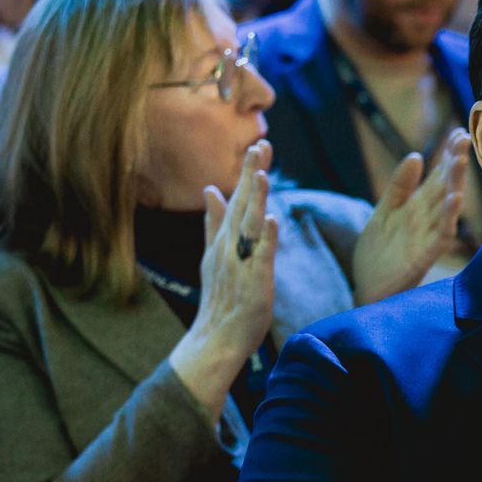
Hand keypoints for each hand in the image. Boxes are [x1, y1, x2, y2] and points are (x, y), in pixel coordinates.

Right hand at [168, 141, 278, 416]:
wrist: (215, 336)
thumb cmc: (220, 296)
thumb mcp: (213, 253)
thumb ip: (213, 222)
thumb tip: (210, 189)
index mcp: (224, 238)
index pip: (236, 199)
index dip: (247, 173)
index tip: (257, 146)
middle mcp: (230, 245)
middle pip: (242, 204)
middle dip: (251, 174)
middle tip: (261, 145)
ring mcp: (240, 262)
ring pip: (249, 225)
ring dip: (255, 199)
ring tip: (262, 173)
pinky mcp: (253, 281)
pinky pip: (261, 256)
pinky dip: (265, 237)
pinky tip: (271, 218)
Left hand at [352, 128, 468, 304]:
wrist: (366, 290)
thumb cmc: (378, 254)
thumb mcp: (383, 212)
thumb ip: (399, 187)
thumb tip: (415, 156)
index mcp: (416, 208)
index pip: (435, 177)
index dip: (446, 156)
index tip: (458, 132)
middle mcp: (426, 220)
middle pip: (443, 187)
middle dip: (454, 163)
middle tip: (465, 138)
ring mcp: (426, 237)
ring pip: (445, 207)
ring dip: (454, 184)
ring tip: (460, 161)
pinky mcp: (423, 255)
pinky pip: (440, 235)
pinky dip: (448, 218)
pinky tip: (453, 200)